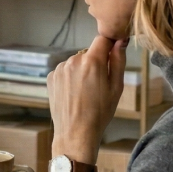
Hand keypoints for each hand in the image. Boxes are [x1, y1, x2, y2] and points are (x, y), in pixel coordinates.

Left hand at [47, 34, 127, 161]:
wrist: (76, 133)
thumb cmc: (100, 112)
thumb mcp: (116, 87)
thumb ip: (118, 60)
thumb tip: (120, 41)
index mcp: (92, 61)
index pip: (103, 39)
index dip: (109, 45)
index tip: (112, 55)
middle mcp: (73, 60)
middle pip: (89, 52)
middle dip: (95, 63)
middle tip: (98, 84)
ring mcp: (60, 68)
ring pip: (76, 62)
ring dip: (81, 71)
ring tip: (85, 92)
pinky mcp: (51, 77)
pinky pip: (65, 71)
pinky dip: (70, 78)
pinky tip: (74, 94)